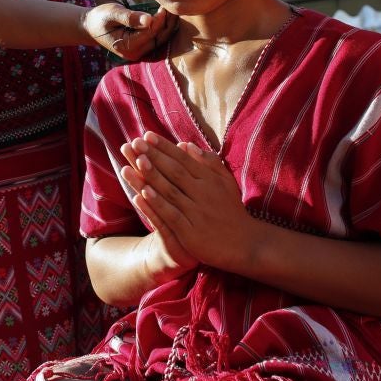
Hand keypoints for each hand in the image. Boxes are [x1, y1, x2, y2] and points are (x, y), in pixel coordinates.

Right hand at [82, 3, 175, 60]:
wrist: (91, 27)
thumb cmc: (101, 17)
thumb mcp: (112, 13)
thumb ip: (130, 17)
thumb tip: (149, 19)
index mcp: (127, 46)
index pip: (150, 33)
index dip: (160, 20)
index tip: (163, 6)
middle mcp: (134, 54)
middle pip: (158, 39)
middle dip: (168, 24)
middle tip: (172, 8)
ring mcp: (138, 53)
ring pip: (160, 40)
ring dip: (167, 27)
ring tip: (172, 12)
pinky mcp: (141, 49)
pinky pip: (156, 40)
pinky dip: (163, 29)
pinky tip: (166, 18)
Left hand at [120, 132, 257, 275]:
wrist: (245, 245)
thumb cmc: (231, 210)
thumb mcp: (225, 182)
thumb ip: (208, 162)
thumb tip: (185, 144)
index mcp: (210, 180)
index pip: (184, 159)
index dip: (165, 147)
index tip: (147, 135)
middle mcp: (204, 194)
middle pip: (175, 172)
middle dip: (154, 156)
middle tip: (136, 142)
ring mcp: (197, 213)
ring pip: (171, 191)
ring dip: (152, 176)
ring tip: (136, 160)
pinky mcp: (190, 233)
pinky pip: (171, 215)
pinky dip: (157, 204)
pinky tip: (142, 194)